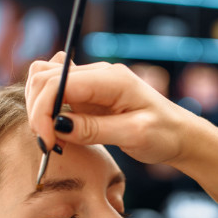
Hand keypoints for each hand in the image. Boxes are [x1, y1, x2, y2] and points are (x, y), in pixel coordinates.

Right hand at [25, 52, 202, 165]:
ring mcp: (91, 81)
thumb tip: (57, 125)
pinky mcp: (87, 93)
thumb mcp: (133, 135)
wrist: (180, 135)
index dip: (42, 112)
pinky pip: (54, 91)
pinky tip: (57, 131)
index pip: (57, 82)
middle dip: (37, 110)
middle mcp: (97, 73)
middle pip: (42, 75)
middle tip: (48, 143)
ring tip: (52, 139)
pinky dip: (46, 109)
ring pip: (43, 79)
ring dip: (38, 108)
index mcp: (110, 78)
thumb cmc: (164, 134)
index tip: (47, 143)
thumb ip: (94, 130)